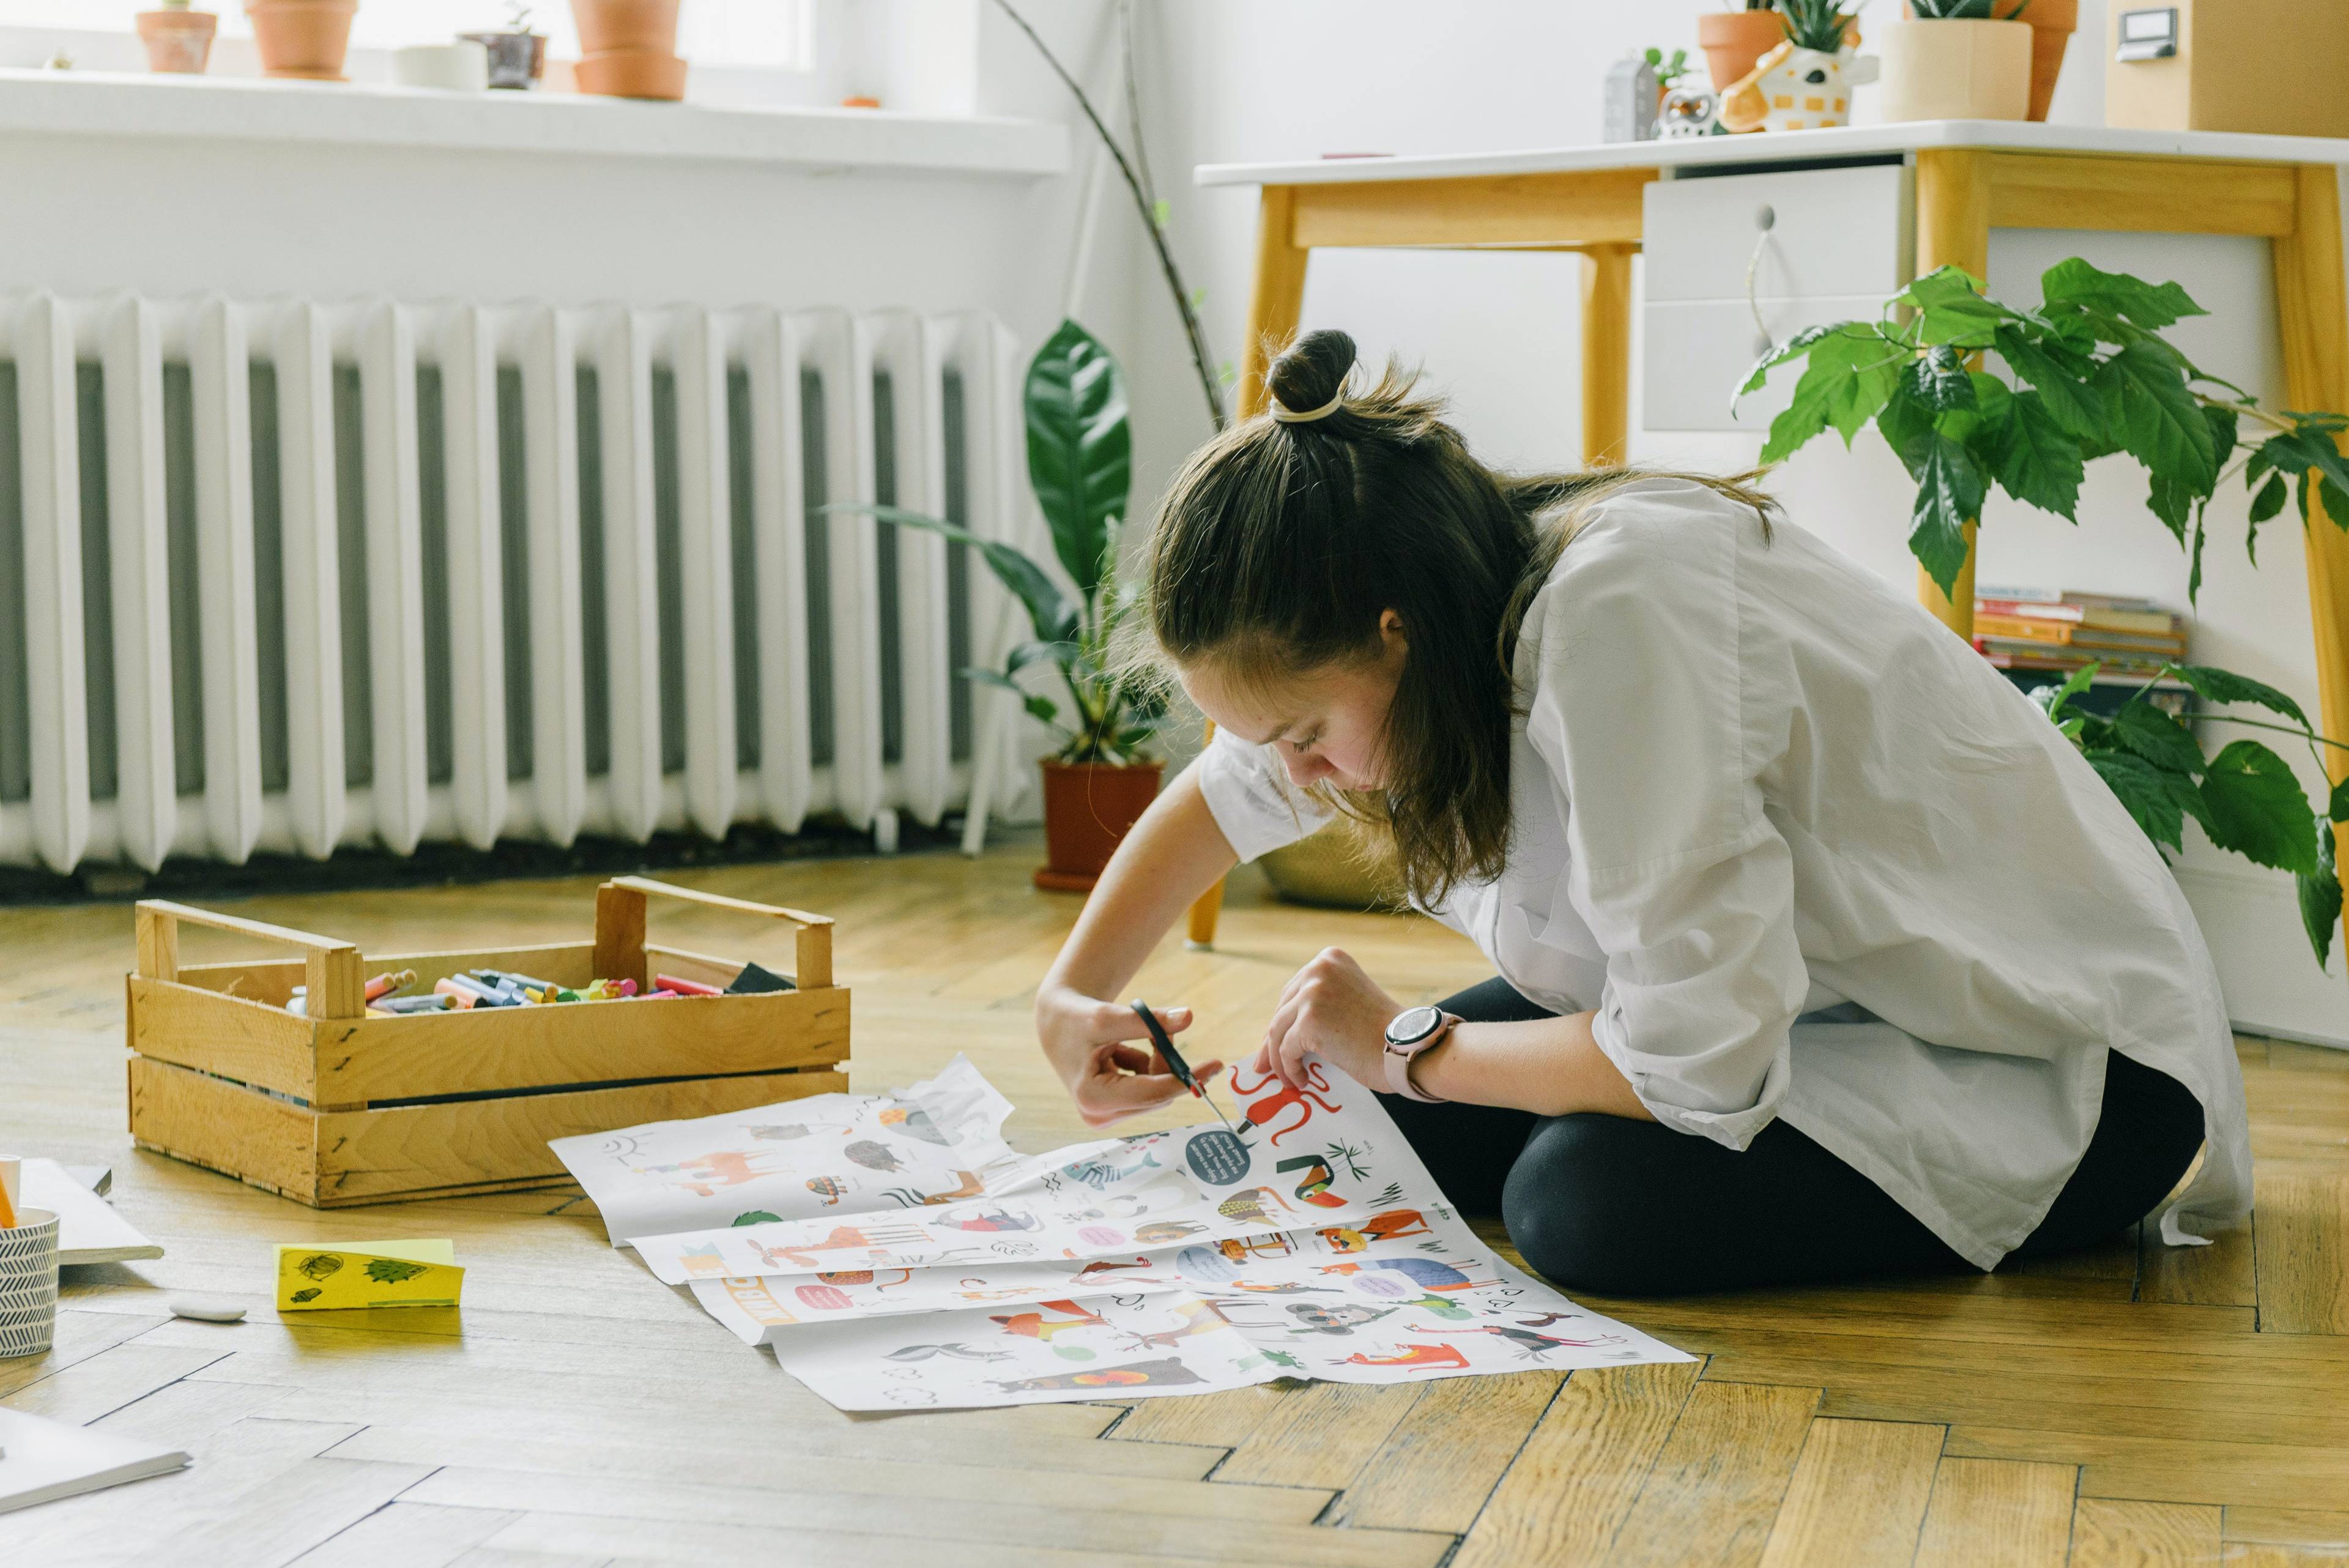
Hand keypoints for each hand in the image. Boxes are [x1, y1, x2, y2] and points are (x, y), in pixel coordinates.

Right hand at [1035, 983, 1224, 1128]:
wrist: (1058, 1025)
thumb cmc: (1078, 1019)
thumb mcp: (1110, 1016)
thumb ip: (1149, 1020)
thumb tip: (1188, 1017)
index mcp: (1094, 1097)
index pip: (1154, 1093)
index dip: (1187, 1078)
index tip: (1215, 1064)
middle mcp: (1099, 1115)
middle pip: (1158, 1093)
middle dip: (1166, 1060)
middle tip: (1161, 1029)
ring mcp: (1106, 1116)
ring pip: (1156, 1091)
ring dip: (1156, 1060)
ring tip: (1139, 1035)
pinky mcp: (1113, 1111)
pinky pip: (1147, 1089)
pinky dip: (1145, 1065)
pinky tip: (1122, 1051)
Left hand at [1257, 948, 1400, 1092]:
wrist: (1409, 1047)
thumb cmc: (1386, 1033)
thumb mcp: (1351, 1000)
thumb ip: (1323, 1003)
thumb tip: (1286, 1030)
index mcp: (1330, 959)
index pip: (1294, 991)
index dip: (1284, 1020)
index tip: (1274, 1041)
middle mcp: (1318, 969)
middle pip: (1282, 1009)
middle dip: (1273, 1040)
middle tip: (1266, 1065)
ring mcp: (1312, 993)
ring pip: (1277, 1031)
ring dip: (1278, 1059)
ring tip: (1287, 1079)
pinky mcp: (1309, 1021)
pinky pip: (1286, 1050)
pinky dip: (1289, 1069)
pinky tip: (1300, 1080)